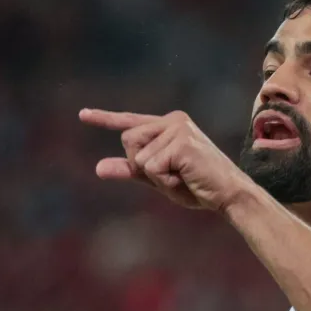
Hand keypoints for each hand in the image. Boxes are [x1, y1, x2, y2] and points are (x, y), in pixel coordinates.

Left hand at [79, 108, 248, 211]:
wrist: (228, 195)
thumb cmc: (198, 186)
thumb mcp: (159, 179)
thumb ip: (131, 170)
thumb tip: (98, 168)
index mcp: (170, 125)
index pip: (131, 122)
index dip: (105, 119)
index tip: (82, 115)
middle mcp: (173, 121)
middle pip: (128, 141)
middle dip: (142, 165)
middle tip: (174, 174)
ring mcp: (177, 129)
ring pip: (138, 157)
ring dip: (156, 176)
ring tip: (183, 176)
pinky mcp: (181, 142)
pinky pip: (150, 167)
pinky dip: (164, 180)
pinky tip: (185, 177)